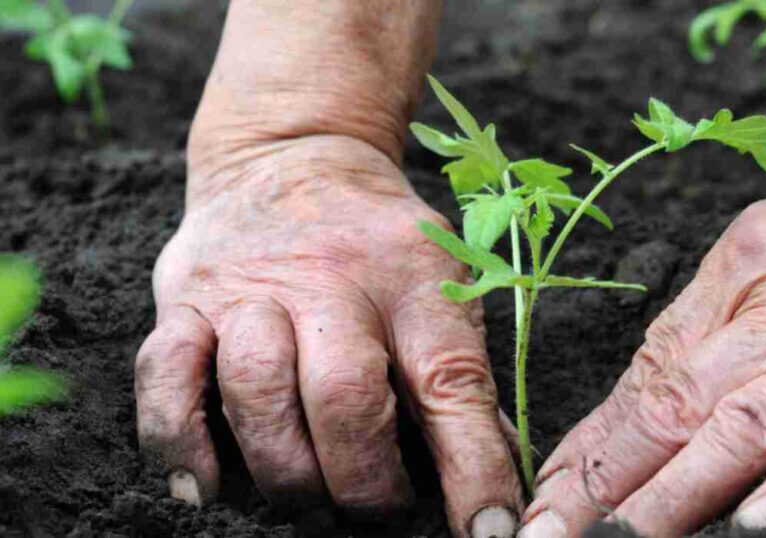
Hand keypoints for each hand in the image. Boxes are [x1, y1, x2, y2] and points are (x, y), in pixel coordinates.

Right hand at [134, 134, 520, 536]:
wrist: (294, 156)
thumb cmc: (380, 243)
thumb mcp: (440, 283)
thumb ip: (460, 378)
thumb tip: (493, 484)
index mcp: (413, 280)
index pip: (451, 382)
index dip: (473, 467)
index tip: (489, 531)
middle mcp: (331, 280)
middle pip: (344, 395)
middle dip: (362, 480)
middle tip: (376, 511)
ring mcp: (249, 288)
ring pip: (256, 391)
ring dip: (285, 470)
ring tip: (308, 500)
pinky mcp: (184, 299)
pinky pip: (165, 376)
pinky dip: (180, 443)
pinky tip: (207, 489)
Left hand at [520, 128, 765, 535]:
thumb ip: (704, 332)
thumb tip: (621, 422)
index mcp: (737, 270)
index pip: (646, 373)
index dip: (591, 445)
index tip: (547, 498)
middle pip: (677, 403)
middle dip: (606, 483)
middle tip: (550, 535)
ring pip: (744, 428)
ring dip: (675, 496)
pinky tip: (757, 524)